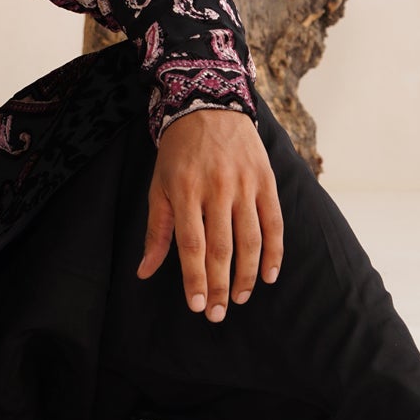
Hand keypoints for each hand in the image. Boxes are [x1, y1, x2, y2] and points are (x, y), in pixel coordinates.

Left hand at [137, 110, 283, 319]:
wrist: (209, 105)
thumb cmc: (179, 153)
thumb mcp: (159, 186)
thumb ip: (157, 230)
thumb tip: (144, 272)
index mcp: (185, 190)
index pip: (191, 244)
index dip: (195, 278)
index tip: (196, 306)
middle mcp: (216, 189)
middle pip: (222, 248)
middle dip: (219, 285)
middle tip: (217, 314)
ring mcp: (244, 185)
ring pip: (250, 240)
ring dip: (246, 275)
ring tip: (238, 298)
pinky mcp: (265, 181)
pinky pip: (274, 223)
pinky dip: (274, 252)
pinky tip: (268, 275)